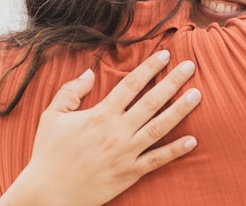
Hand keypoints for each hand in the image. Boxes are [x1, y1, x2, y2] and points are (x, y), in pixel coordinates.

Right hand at [0, 50, 200, 205]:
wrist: (48, 194)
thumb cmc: (49, 153)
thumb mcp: (52, 116)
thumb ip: (70, 91)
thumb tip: (89, 71)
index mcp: (100, 114)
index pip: (131, 84)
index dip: (149, 67)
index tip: (165, 55)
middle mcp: (117, 131)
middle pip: (151, 101)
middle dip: (172, 82)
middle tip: (190, 67)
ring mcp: (126, 153)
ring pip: (159, 127)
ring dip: (180, 110)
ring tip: (197, 95)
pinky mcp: (129, 173)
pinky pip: (157, 160)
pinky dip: (176, 150)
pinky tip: (193, 140)